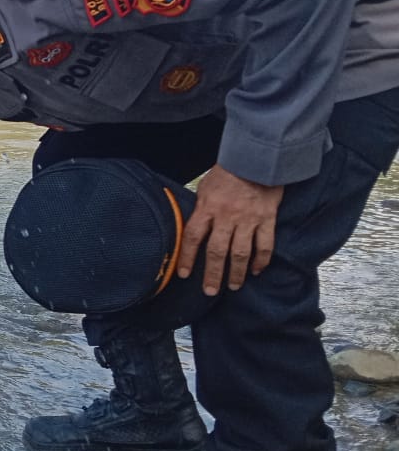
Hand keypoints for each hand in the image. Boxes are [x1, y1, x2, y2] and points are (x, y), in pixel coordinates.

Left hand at [177, 164, 283, 294]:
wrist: (257, 158)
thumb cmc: (228, 172)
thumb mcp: (205, 187)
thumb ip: (201, 209)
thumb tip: (194, 228)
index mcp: (207, 208)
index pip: (193, 237)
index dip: (187, 258)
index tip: (184, 274)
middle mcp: (226, 217)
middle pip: (217, 252)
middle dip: (212, 274)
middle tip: (210, 291)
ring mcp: (248, 220)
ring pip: (241, 253)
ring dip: (237, 273)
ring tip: (233, 286)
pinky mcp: (267, 219)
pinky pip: (265, 245)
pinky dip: (261, 260)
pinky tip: (257, 271)